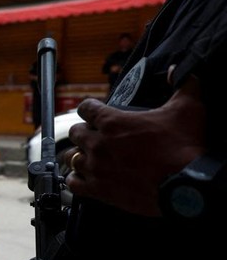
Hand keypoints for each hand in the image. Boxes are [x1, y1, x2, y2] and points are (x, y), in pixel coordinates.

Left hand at [65, 75, 204, 215]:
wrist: (187, 186)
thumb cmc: (185, 147)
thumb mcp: (189, 109)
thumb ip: (183, 85)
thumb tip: (177, 70)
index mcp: (112, 121)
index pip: (85, 107)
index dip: (90, 108)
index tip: (94, 111)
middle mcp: (98, 143)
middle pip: (75, 132)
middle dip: (83, 132)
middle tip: (94, 136)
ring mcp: (95, 167)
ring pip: (70, 158)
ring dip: (78, 155)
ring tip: (88, 157)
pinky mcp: (98, 190)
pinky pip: (73, 183)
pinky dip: (76, 180)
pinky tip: (83, 178)